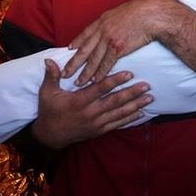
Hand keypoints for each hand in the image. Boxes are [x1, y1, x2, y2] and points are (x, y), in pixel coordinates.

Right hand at [31, 59, 151, 148]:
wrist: (50, 136)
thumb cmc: (49, 111)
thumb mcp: (47, 92)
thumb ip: (52, 76)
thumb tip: (49, 60)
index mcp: (79, 101)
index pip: (100, 89)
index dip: (115, 81)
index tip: (129, 73)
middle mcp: (90, 113)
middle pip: (115, 101)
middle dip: (132, 93)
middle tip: (146, 85)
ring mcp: (96, 123)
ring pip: (119, 113)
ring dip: (135, 105)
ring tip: (149, 98)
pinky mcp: (99, 130)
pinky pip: (117, 124)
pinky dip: (129, 119)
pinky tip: (141, 113)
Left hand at [63, 0, 174, 84]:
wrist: (151, 14)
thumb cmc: (141, 12)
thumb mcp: (121, 12)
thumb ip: (112, 21)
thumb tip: (111, 24)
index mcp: (103, 20)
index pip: (85, 33)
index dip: (77, 42)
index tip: (69, 50)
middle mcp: (102, 30)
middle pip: (84, 49)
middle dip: (73, 63)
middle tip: (65, 73)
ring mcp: (109, 39)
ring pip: (93, 59)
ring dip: (85, 72)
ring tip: (78, 82)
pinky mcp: (118, 48)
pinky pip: (106, 63)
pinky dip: (100, 73)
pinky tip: (95, 80)